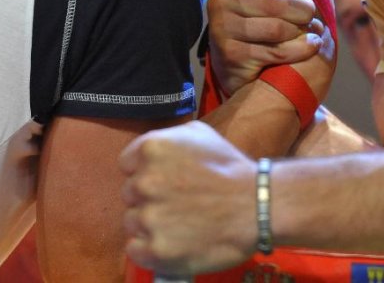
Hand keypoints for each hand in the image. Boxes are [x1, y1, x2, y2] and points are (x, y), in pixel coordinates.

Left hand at [120, 121, 257, 274]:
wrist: (257, 205)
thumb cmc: (230, 168)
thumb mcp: (199, 134)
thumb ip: (167, 140)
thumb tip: (148, 153)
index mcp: (152, 149)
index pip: (127, 164)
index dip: (144, 172)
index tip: (164, 181)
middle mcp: (144, 181)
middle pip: (130, 194)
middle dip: (149, 198)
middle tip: (178, 202)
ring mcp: (149, 217)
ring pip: (132, 222)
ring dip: (150, 224)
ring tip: (181, 222)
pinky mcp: (156, 249)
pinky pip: (135, 249)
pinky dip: (150, 248)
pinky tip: (173, 241)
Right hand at [208, 0, 324, 93]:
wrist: (254, 67)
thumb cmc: (271, 18)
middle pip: (277, 0)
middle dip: (304, 11)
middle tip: (311, 18)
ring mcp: (222, 26)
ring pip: (277, 28)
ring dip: (302, 33)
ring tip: (310, 34)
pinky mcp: (229, 53)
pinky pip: (274, 51)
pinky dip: (299, 51)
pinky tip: (308, 48)